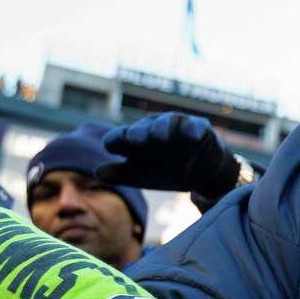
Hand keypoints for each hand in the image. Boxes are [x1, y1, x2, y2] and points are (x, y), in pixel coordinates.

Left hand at [99, 113, 237, 196]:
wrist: (202, 171)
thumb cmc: (167, 171)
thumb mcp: (142, 176)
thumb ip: (120, 174)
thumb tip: (97, 172)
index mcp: (135, 141)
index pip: (119, 138)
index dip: (114, 141)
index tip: (110, 147)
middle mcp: (152, 129)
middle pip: (142, 128)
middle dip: (139, 132)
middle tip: (135, 139)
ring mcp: (175, 125)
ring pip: (166, 122)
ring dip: (162, 127)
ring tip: (161, 137)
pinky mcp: (197, 126)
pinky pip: (194, 125)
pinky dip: (192, 129)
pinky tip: (192, 136)